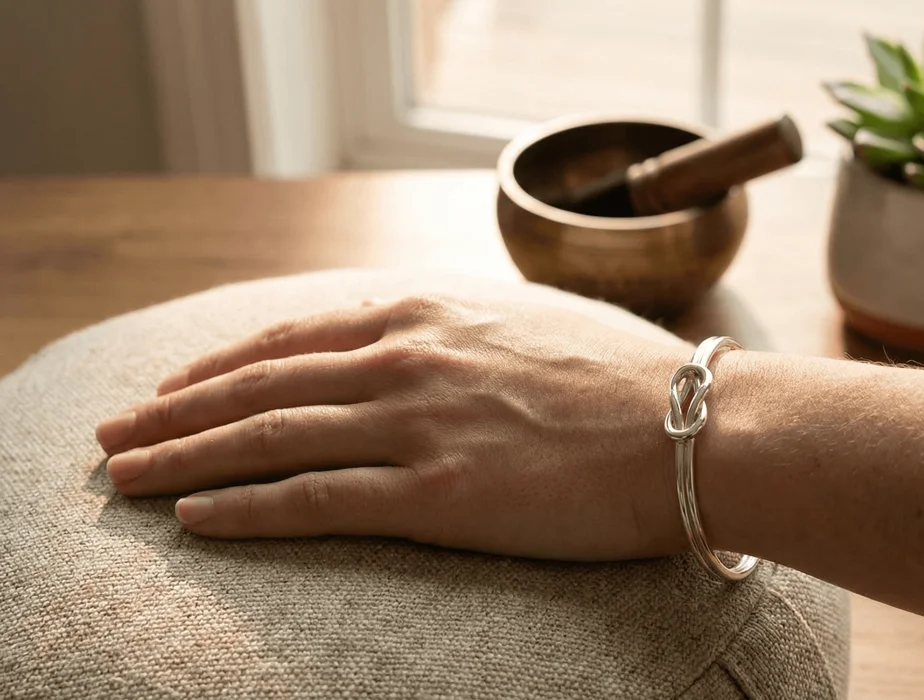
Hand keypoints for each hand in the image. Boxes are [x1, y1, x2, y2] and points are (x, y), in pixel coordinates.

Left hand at [95, 294, 691, 559]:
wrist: (697, 426)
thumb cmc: (632, 381)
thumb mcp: (533, 325)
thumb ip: (465, 329)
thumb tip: (425, 337)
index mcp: (432, 316)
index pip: (297, 338)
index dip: (223, 364)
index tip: (175, 386)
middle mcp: (409, 359)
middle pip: (262, 386)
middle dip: (175, 412)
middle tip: (113, 437)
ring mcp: (419, 424)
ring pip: (270, 439)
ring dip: (186, 458)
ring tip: (126, 479)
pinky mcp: (438, 494)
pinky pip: (317, 501)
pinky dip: (248, 509)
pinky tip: (197, 520)